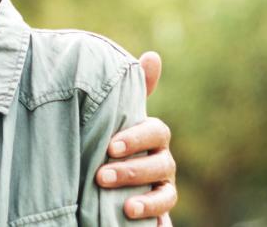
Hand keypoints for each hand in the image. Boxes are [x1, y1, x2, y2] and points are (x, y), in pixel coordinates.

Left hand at [97, 51, 176, 223]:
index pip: (155, 131)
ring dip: (145, 199)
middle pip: (160, 163)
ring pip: (165, 191)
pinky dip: (155, 218)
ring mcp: (163, 186)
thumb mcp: (115, 117)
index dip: (136, 138)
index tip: (110, 146)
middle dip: (132, 170)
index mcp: (152, 135)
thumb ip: (130, 91)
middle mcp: (162, 160)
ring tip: (124, 207)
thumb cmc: (112, 139)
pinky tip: (138, 220)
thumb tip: (154, 56)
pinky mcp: (159, 210)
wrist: (106, 176)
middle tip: (101, 175)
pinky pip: (165, 216)